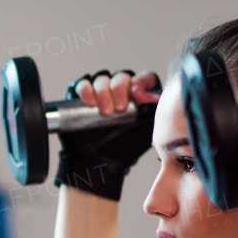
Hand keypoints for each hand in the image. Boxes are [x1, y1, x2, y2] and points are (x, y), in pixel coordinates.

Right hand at [54, 69, 161, 201]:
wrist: (98, 161)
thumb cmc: (123, 146)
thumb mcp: (142, 130)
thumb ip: (151, 112)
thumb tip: (153, 98)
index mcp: (140, 95)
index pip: (144, 78)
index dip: (141, 82)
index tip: (136, 95)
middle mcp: (121, 89)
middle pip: (122, 77)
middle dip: (120, 90)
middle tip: (119, 109)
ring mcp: (101, 91)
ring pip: (103, 79)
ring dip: (103, 92)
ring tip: (104, 112)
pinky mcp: (84, 95)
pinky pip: (84, 84)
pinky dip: (86, 90)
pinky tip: (89, 101)